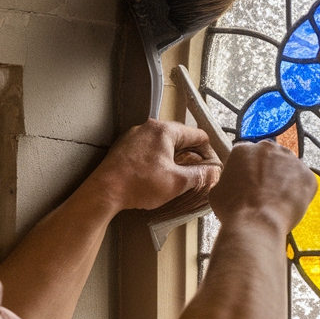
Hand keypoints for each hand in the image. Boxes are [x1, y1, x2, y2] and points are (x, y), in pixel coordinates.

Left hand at [89, 119, 221, 212]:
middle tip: (197, 173)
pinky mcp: (124, 146)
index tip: (211, 167)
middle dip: (191, 155)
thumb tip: (215, 171)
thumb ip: (200, 174)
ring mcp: (134, 135)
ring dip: (174, 157)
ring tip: (177, 176)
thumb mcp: (177, 182)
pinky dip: (158, 159)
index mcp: (165, 130)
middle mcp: (149, 127)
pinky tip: (157, 175)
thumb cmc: (141, 184)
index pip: (197, 135)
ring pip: (164, 143)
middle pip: (180, 138)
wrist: (104, 191)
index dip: (208, 152)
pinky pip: (149, 148)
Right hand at [209, 141, 316, 233]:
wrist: (257, 223)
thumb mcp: (216, 191)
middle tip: (265, 192)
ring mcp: (291, 160)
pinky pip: (304, 182)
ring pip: (289, 168)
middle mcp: (268, 148)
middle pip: (271, 158)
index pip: (248, 156)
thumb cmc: (233, 209)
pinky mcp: (307, 175)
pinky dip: (300, 193)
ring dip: (285, 180)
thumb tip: (229, 184)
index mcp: (244, 149)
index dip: (249, 172)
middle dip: (269, 172)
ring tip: (278, 200)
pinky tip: (289, 205)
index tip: (250, 184)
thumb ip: (225, 180)